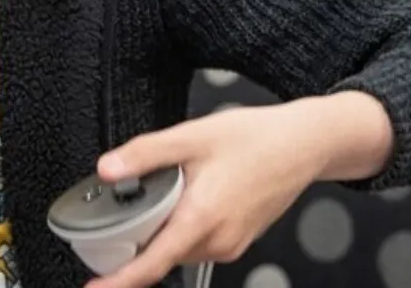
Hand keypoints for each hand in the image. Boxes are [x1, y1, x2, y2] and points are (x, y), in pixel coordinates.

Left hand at [86, 100, 334, 287]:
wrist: (302, 144)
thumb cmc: (255, 138)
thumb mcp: (190, 136)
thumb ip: (145, 154)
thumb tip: (107, 169)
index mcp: (201, 218)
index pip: (152, 263)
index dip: (120, 280)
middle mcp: (217, 240)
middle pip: (160, 254)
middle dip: (136, 238)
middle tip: (123, 207)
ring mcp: (230, 243)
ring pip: (178, 247)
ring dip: (161, 229)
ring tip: (167, 189)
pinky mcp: (237, 240)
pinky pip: (197, 241)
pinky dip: (181, 226)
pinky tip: (188, 195)